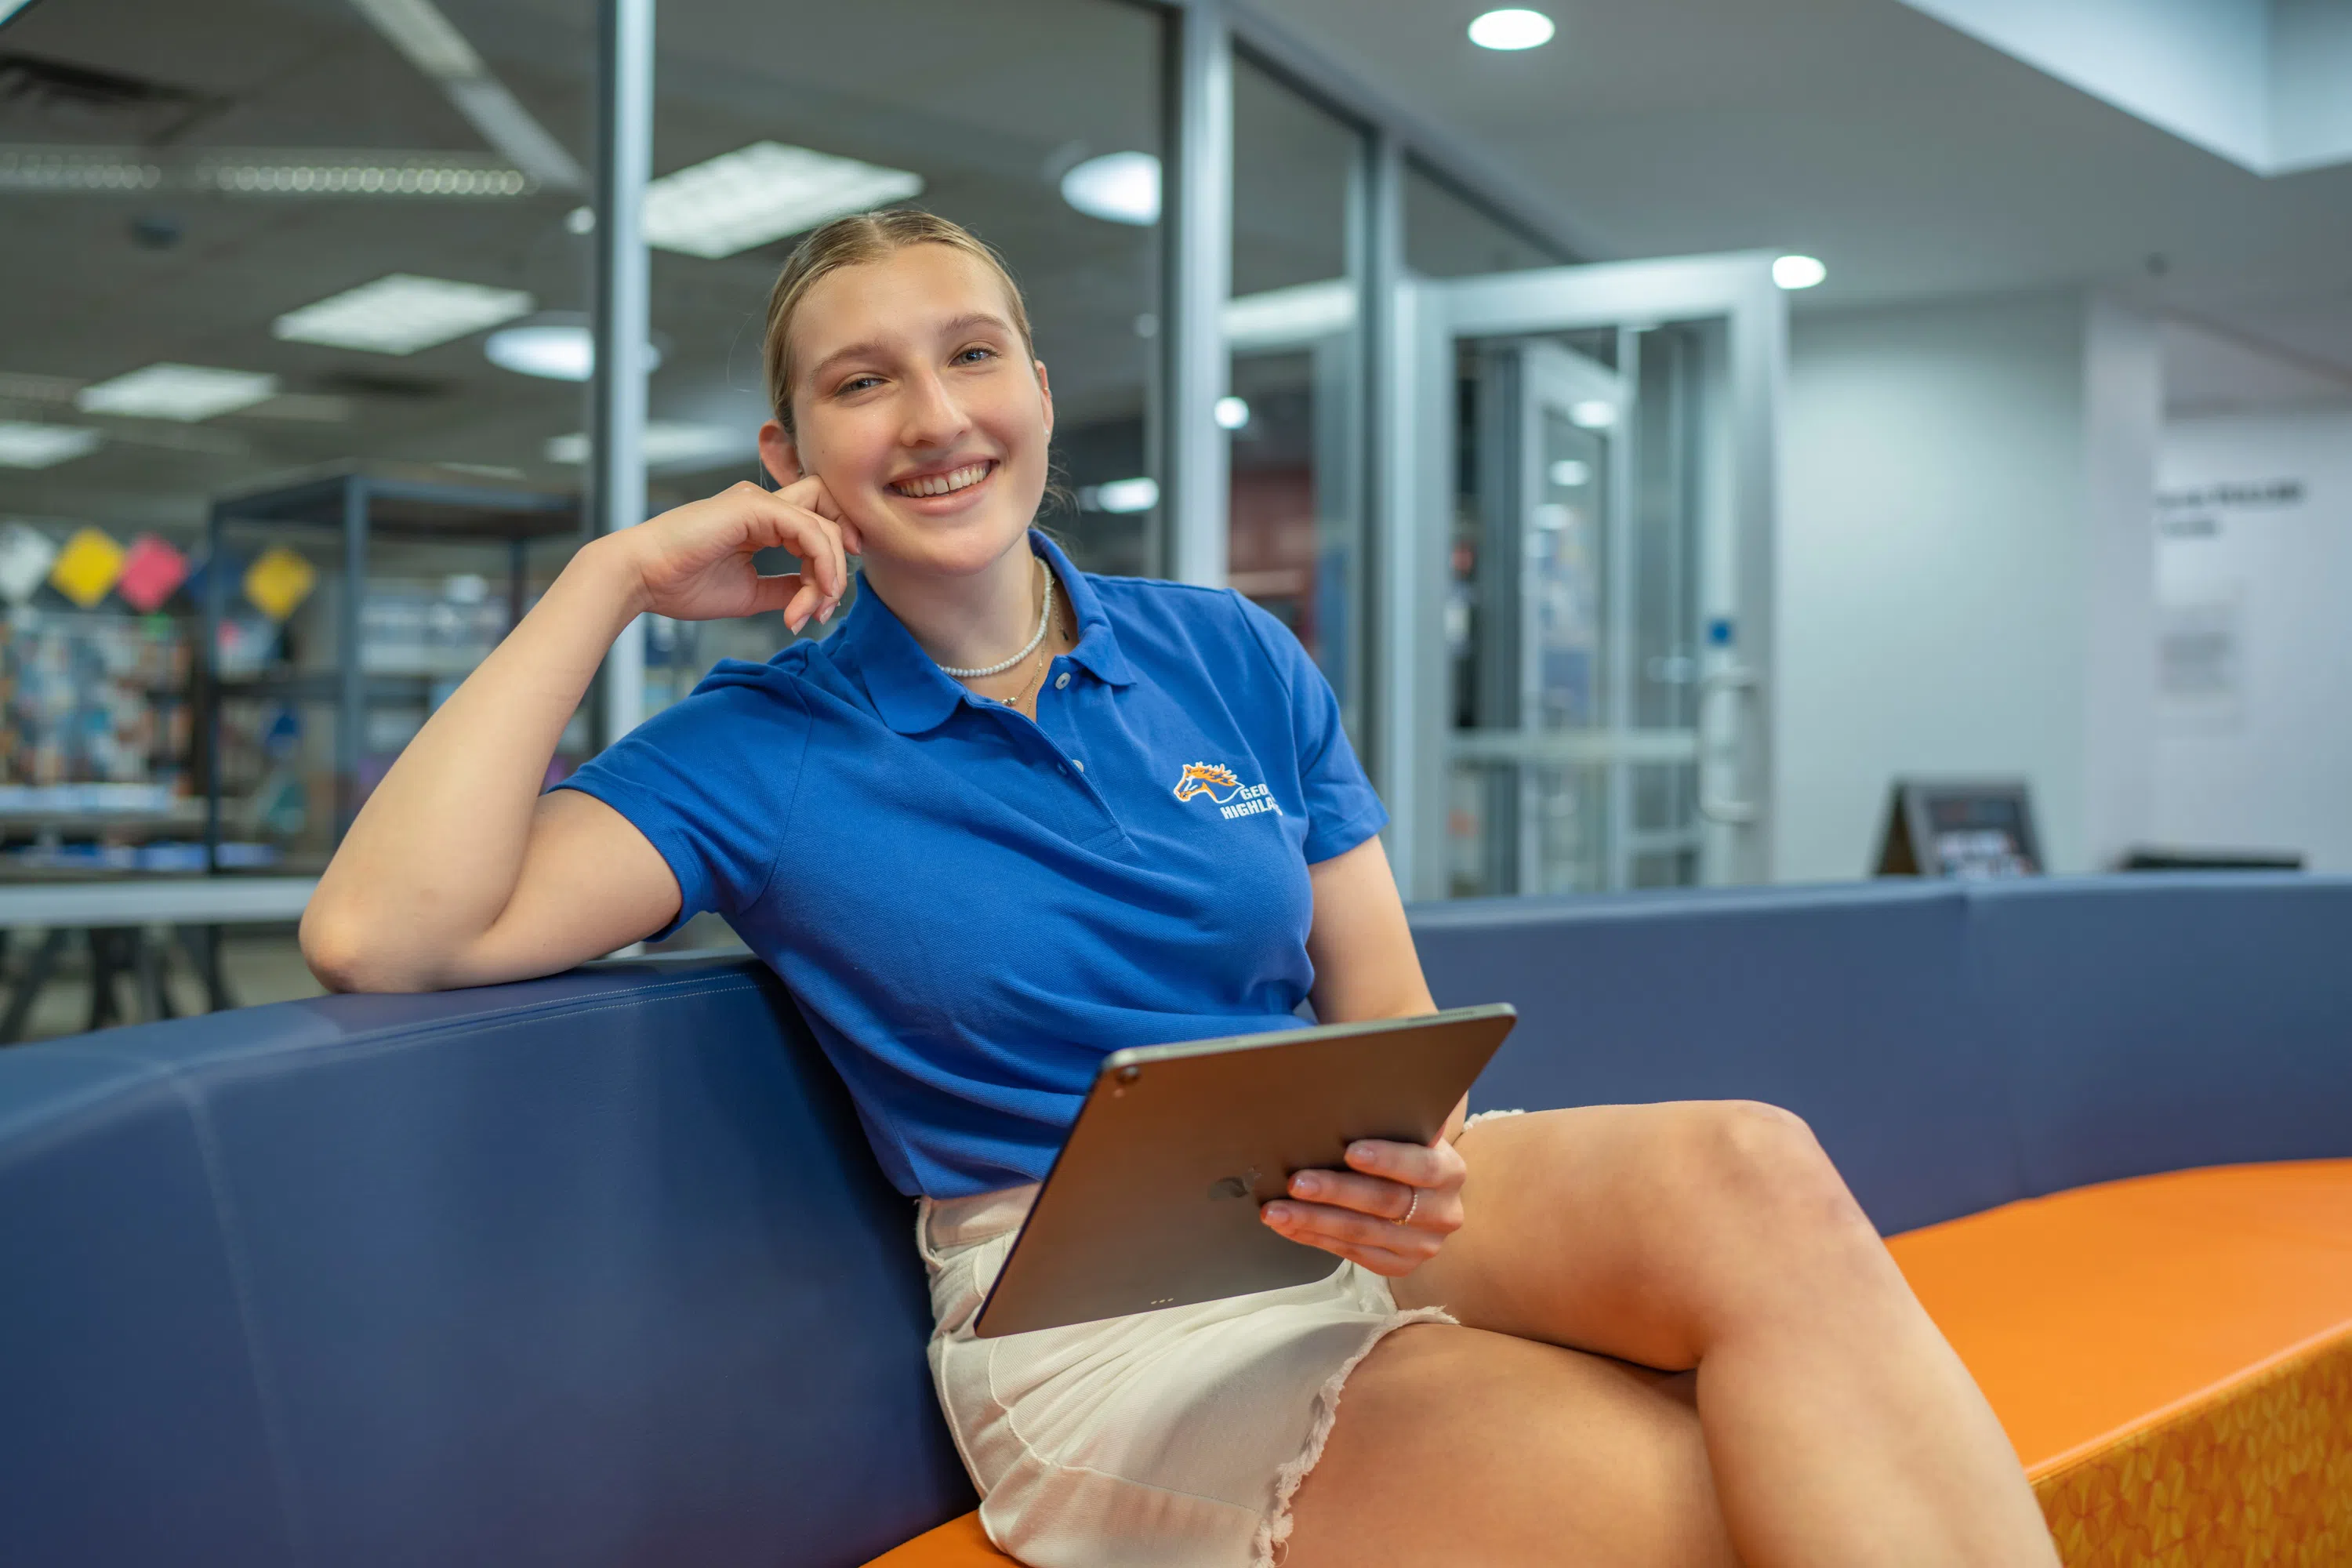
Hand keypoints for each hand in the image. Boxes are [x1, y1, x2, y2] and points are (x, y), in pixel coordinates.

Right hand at [616, 476, 859, 632]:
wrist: (641, 579)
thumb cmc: (680, 584)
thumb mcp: (749, 592)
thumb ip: (783, 588)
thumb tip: (814, 595)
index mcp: (760, 519)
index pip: (817, 525)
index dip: (833, 561)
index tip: (829, 599)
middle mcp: (762, 503)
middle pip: (829, 514)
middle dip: (842, 559)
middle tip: (831, 602)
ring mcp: (757, 500)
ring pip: (824, 522)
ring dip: (830, 570)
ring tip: (817, 607)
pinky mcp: (752, 507)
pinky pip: (807, 528)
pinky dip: (820, 561)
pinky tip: (817, 590)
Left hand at [1261, 1134, 1466, 1277]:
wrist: (1422, 1195)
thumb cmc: (1405, 1153)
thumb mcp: (1410, 1133)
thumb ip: (1397, 1119)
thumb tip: (1368, 1094)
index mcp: (1449, 1172)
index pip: (1421, 1166)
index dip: (1387, 1160)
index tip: (1350, 1151)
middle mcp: (1443, 1213)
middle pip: (1385, 1203)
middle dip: (1336, 1192)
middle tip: (1296, 1183)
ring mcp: (1422, 1244)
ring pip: (1362, 1233)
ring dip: (1314, 1221)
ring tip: (1277, 1210)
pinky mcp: (1400, 1265)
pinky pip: (1352, 1254)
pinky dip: (1315, 1238)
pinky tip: (1288, 1226)